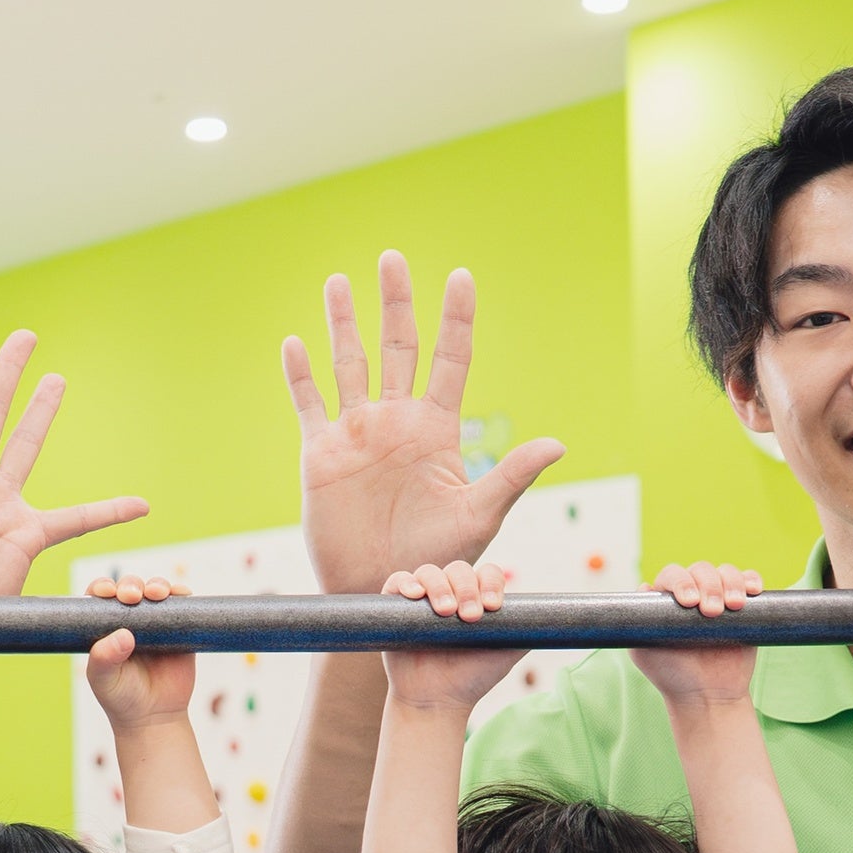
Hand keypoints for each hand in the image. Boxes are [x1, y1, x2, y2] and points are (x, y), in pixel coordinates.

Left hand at [81, 576, 195, 727]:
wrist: (155, 719)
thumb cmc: (121, 699)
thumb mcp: (104, 680)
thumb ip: (104, 658)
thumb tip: (123, 635)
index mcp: (106, 627)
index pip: (101, 597)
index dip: (103, 587)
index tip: (106, 592)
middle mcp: (131, 620)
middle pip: (130, 588)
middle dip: (131, 585)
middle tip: (132, 596)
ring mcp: (157, 623)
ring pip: (157, 591)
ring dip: (157, 585)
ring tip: (157, 594)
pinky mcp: (181, 630)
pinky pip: (183, 605)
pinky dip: (183, 594)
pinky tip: (180, 593)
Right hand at [284, 256, 564, 593]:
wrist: (380, 595)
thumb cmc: (434, 562)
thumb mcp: (479, 517)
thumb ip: (511, 476)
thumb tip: (558, 444)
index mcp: (436, 430)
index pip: (449, 360)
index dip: (455, 319)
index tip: (461, 276)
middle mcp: (396, 422)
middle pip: (397, 348)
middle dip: (395, 302)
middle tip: (393, 257)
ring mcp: (357, 435)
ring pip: (348, 364)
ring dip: (343, 323)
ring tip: (339, 280)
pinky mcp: (320, 456)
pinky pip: (308, 405)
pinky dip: (299, 375)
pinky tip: (294, 342)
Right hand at [376, 561, 521, 713]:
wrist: (437, 701)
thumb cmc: (472, 677)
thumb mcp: (508, 653)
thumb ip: (526, 631)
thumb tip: (551, 616)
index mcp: (476, 598)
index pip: (486, 573)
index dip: (490, 582)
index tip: (493, 607)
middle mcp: (450, 593)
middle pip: (458, 569)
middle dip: (466, 588)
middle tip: (469, 616)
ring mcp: (422, 599)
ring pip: (429, 572)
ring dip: (439, 586)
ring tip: (445, 612)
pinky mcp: (395, 606)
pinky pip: (397, 581)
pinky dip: (405, 582)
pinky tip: (414, 594)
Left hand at [632, 562, 767, 708]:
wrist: (707, 696)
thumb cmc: (672, 675)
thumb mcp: (645, 652)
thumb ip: (637, 624)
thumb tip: (645, 587)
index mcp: (668, 599)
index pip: (673, 575)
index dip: (682, 582)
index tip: (689, 602)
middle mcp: (694, 593)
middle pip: (702, 570)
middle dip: (709, 586)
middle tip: (712, 612)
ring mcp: (719, 597)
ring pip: (726, 572)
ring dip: (731, 583)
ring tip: (734, 606)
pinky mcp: (745, 606)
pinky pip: (749, 581)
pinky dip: (752, 580)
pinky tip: (753, 591)